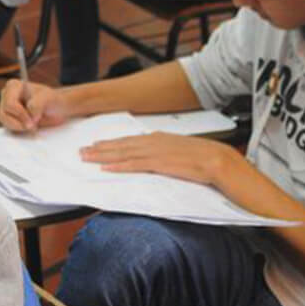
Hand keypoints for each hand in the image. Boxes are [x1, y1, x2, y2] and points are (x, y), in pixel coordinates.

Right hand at [0, 78, 75, 132]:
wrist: (56, 109)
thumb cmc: (52, 100)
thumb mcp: (49, 98)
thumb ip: (38, 104)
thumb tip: (30, 116)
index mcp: (14, 86)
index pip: (10, 103)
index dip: (20, 115)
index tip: (33, 121)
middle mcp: (7, 95)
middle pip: (4, 114)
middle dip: (20, 122)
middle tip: (34, 125)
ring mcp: (6, 107)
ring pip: (5, 122)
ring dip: (19, 127)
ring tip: (33, 125)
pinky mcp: (8, 118)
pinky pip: (8, 127)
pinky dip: (19, 130)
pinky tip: (29, 126)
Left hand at [79, 131, 237, 185]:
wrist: (223, 162)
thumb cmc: (207, 161)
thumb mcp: (182, 154)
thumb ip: (167, 155)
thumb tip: (155, 160)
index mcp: (161, 139)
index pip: (131, 141)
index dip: (112, 143)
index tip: (96, 145)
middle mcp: (156, 142)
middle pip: (122, 145)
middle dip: (101, 148)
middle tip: (81, 151)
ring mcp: (158, 152)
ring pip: (124, 152)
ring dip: (103, 155)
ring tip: (86, 157)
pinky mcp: (162, 163)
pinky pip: (135, 164)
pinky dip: (119, 165)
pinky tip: (106, 167)